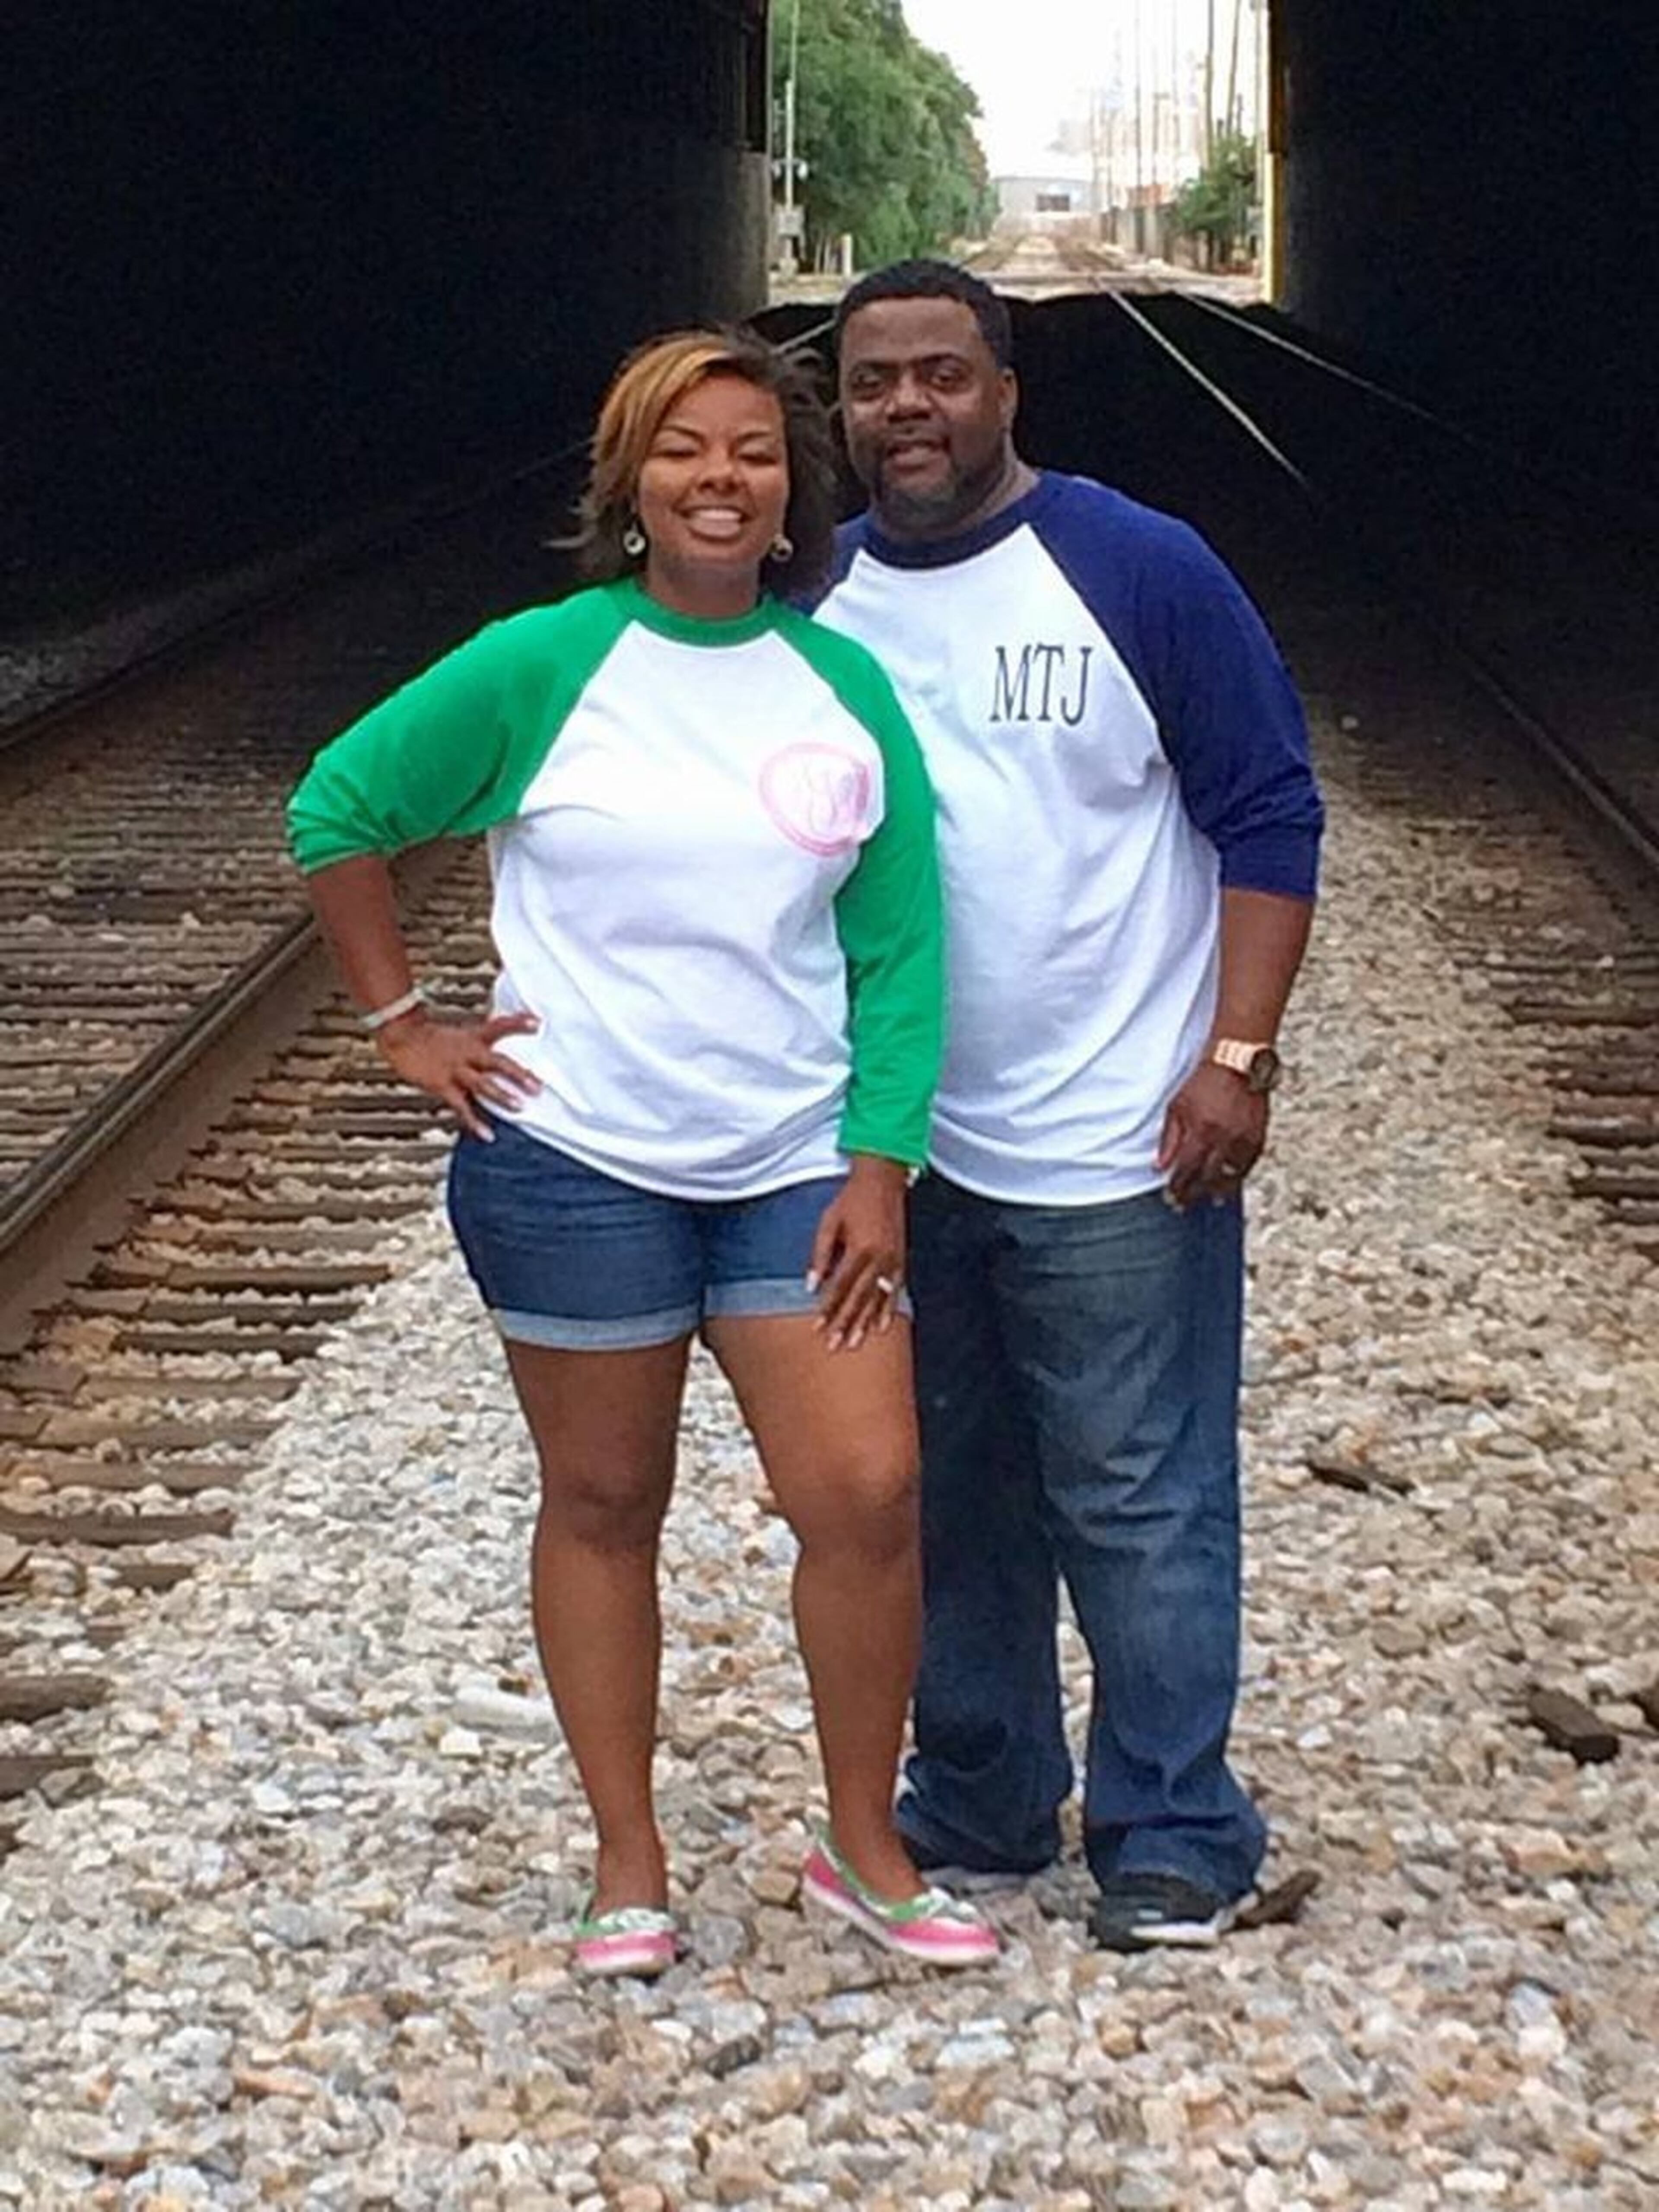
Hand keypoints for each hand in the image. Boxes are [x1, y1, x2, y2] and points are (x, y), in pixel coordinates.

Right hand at [374, 1008, 539, 1139]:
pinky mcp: (442, 1085)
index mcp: (473, 1037)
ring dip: (500, 1095)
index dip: (518, 1023)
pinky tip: (487, 1134)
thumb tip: (497, 1043)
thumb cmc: (429, 1037)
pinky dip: (474, 1122)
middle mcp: (467, 1052)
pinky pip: (461, 1106)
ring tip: (518, 1106)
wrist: (401, 1035)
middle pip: (497, 1062)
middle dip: (518, 1074)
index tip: (537, 1023)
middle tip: (537, 1086)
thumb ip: (479, 1039)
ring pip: (481, 1083)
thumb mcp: (458, 1033)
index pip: (499, 1026)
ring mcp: (455, 1069)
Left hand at [806, 1155, 909, 1350]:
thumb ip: (820, 1255)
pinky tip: (882, 1326)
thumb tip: (811, 1286)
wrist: (883, 1180)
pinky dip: (888, 1310)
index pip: (840, 1287)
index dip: (829, 1309)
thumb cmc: (851, 1200)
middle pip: (860, 1299)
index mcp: (860, 1249)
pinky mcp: (901, 1259)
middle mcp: (879, 1259)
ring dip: (865, 1323)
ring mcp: (893, 1261)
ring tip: (856, 1343)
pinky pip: (895, 1290)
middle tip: (835, 1346)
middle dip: (846, 1324)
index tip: (817, 1328)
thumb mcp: (829, 1222)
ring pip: (878, 1299)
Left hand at [1156, 1061, 1266, 1209]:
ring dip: (1217, 1191)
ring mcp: (1244, 1139)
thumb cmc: (1204, 1082)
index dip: (1178, 1186)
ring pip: (1230, 1176)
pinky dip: (1237, 1178)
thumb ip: (1169, 1138)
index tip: (1170, 1197)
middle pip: (1207, 1177)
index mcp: (1201, 1130)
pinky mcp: (1258, 1136)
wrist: (1237, 1063)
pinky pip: (1247, 1166)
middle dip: (1193, 1194)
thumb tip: (1160, 1167)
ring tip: (1209, 1201)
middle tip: (1183, 1205)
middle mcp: (1224, 1138)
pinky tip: (1230, 1184)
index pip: (1187, 1169)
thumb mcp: (1177, 1106)